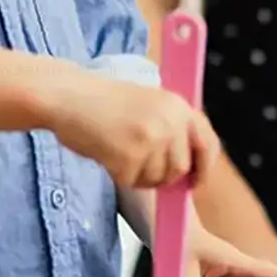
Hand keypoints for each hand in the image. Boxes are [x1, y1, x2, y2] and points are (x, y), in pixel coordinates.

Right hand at [49, 74, 220, 188]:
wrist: (69, 95)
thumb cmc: (102, 102)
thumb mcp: (150, 104)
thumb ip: (172, 128)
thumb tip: (187, 167)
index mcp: (179, 105)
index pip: (207, 143)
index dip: (203, 167)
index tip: (195, 181)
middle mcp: (171, 120)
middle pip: (181, 168)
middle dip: (163, 176)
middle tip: (140, 166)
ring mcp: (152, 138)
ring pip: (158, 179)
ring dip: (140, 176)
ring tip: (119, 153)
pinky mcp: (131, 155)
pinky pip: (133, 181)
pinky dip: (120, 175)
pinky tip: (108, 154)